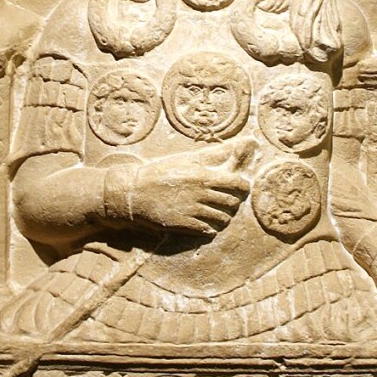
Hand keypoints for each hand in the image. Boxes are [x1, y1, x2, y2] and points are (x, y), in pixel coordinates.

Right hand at [105, 140, 253, 236]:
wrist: (134, 192)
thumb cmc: (161, 172)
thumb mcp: (186, 160)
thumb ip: (213, 155)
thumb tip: (239, 145)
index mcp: (202, 176)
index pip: (236, 184)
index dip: (243, 188)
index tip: (241, 189)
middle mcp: (200, 194)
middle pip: (231, 203)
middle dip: (232, 203)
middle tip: (226, 202)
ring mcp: (192, 210)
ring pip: (222, 219)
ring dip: (222, 218)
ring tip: (216, 214)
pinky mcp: (184, 225)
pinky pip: (208, 231)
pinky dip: (210, 229)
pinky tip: (204, 224)